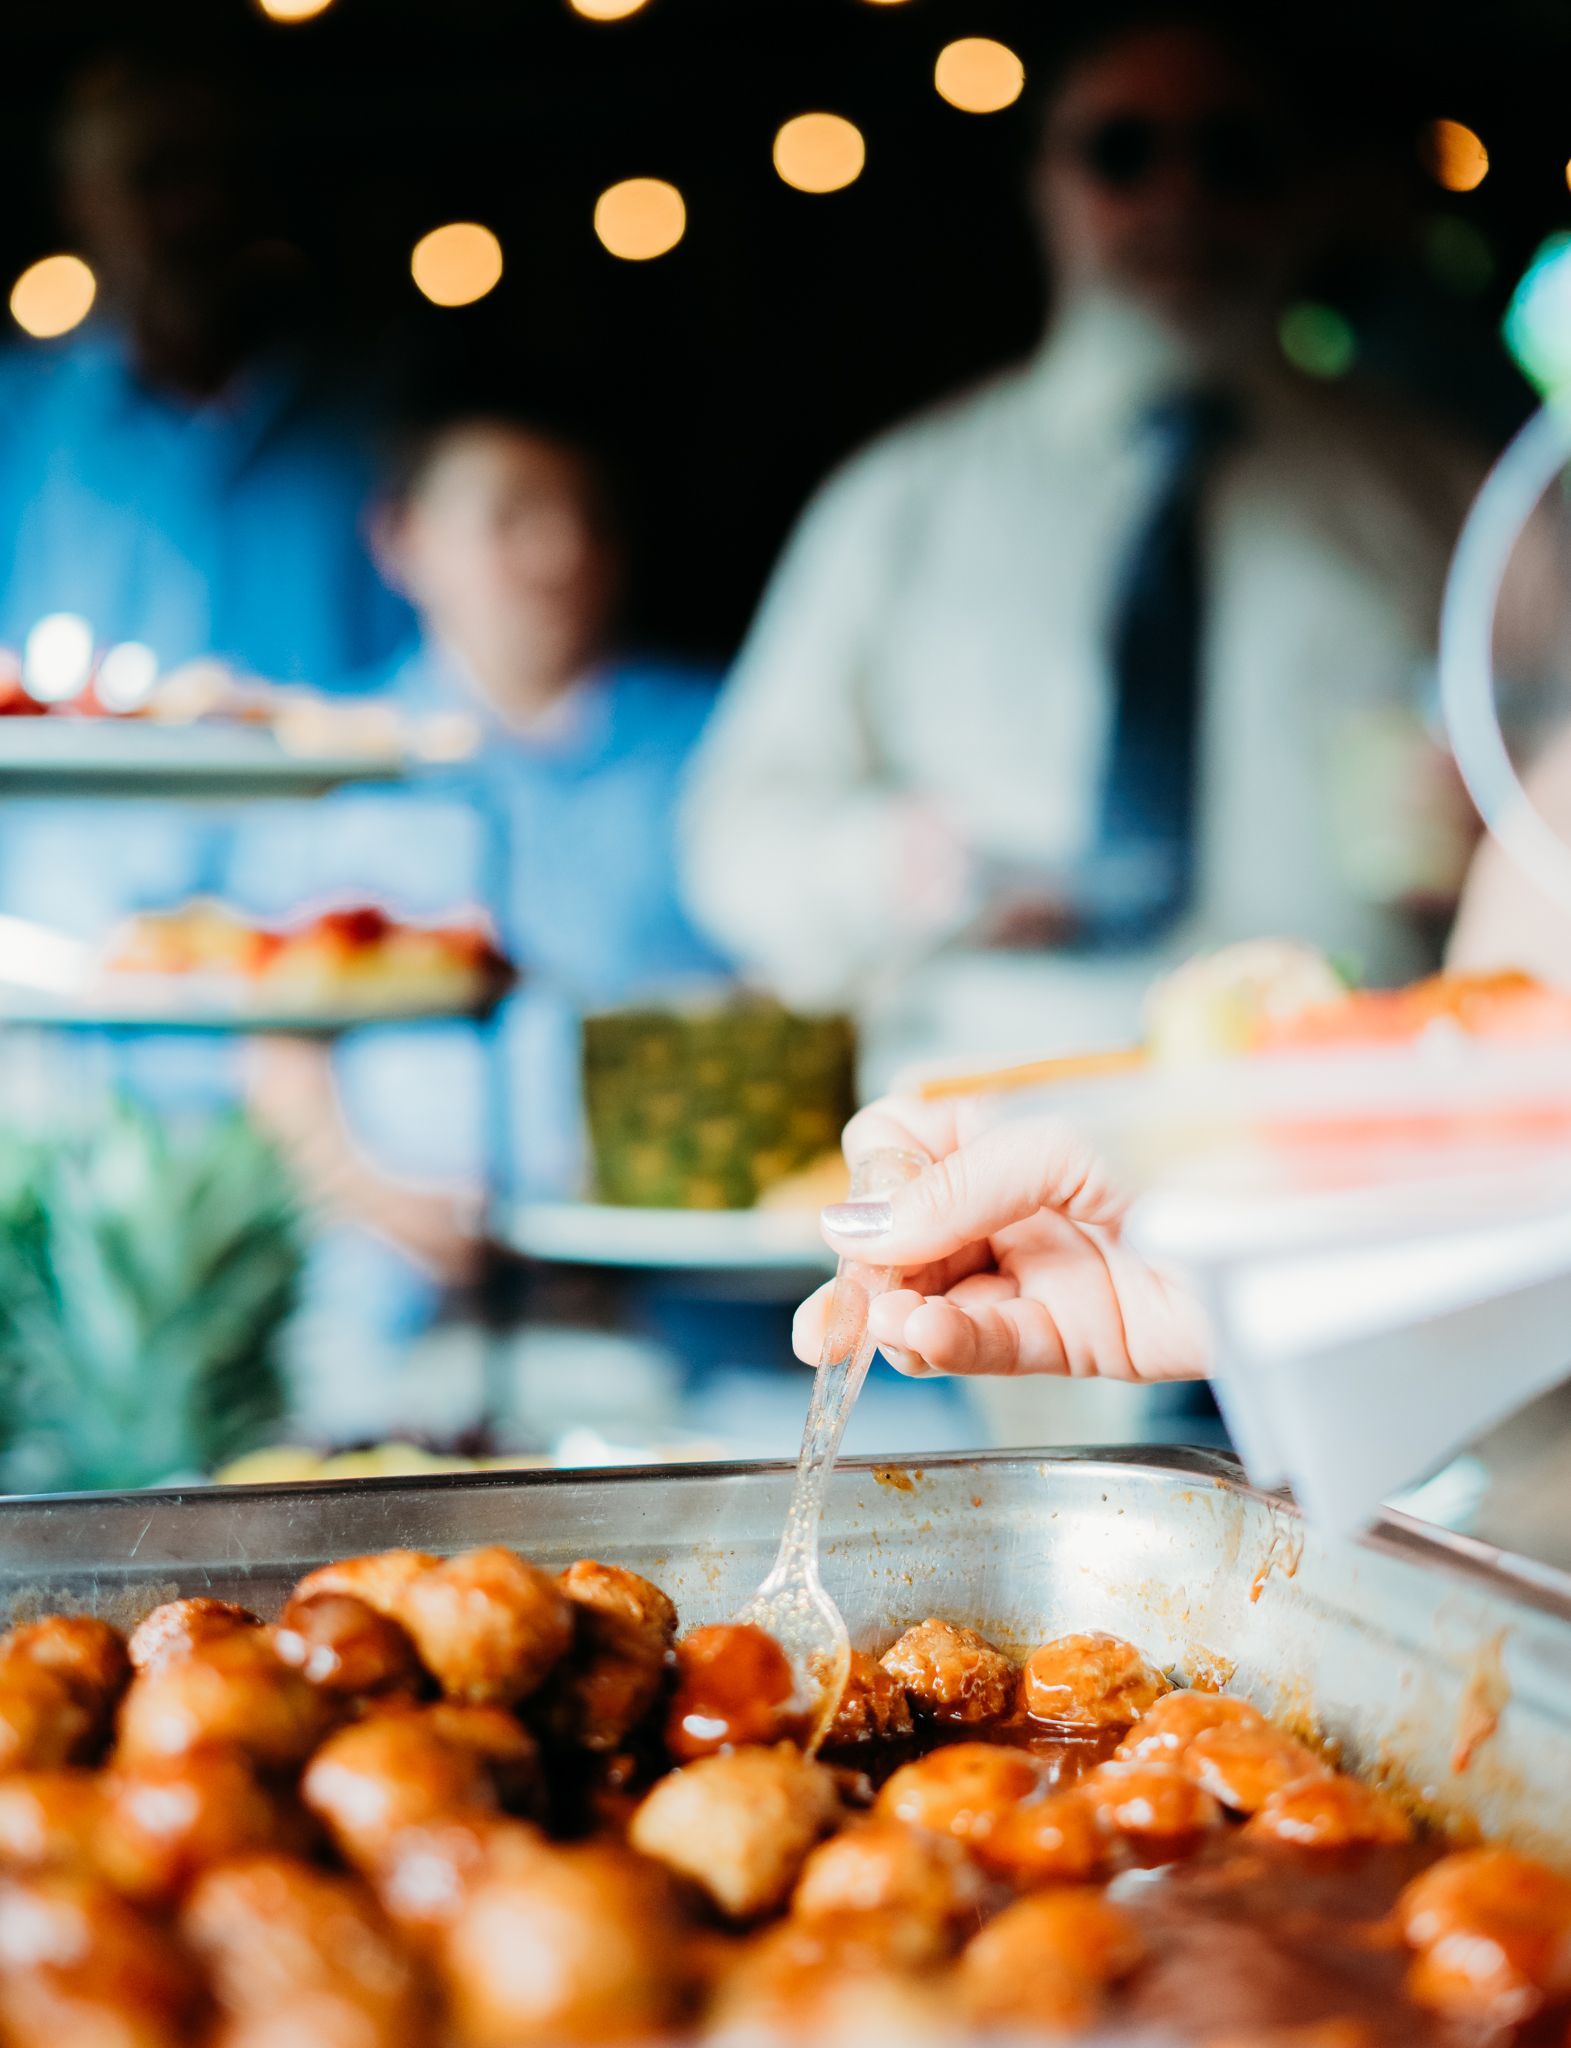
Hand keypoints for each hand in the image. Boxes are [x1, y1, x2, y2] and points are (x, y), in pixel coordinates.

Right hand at [792, 1096, 1209, 1382]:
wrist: (1306, 1210)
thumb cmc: (1197, 1137)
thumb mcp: (1059, 1140)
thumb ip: (955, 1187)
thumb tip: (851, 1225)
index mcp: (1001, 1123)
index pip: (896, 1148)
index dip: (877, 1182)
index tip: (874, 1213)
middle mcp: (1009, 1196)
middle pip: (901, 1237)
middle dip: (858, 1278)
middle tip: (826, 1328)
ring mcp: (1037, 1267)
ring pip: (932, 1298)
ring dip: (893, 1319)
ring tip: (876, 1331)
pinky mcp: (1073, 1335)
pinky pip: (989, 1343)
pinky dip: (947, 1344)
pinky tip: (920, 1337)